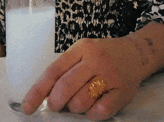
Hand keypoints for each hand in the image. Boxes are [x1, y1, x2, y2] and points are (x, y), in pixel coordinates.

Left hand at [22, 36, 144, 119]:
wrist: (135, 52)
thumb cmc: (103, 54)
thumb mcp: (83, 52)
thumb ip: (66, 69)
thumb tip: (45, 95)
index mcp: (81, 48)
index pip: (54, 71)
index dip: (38, 91)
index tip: (28, 107)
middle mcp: (95, 59)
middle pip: (65, 87)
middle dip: (56, 102)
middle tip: (56, 106)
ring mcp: (110, 75)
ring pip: (81, 101)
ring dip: (76, 108)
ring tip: (81, 101)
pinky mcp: (123, 90)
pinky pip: (100, 111)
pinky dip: (92, 114)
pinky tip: (94, 106)